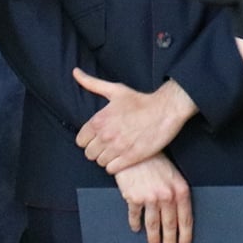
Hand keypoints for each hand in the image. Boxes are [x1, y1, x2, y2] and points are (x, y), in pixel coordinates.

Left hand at [73, 70, 195, 173]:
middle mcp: (106, 135)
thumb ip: (91, 83)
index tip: (99, 138)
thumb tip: (75, 72)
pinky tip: (123, 158)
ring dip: (107, 158)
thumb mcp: (115, 90)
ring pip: (100, 162)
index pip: (80, 141)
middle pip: (89, 154)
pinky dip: (116, 166)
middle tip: (109, 145)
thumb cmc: (141, 100)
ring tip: (117, 152)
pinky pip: (112, 169)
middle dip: (97, 150)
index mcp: (99, 121)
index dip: (89, 140)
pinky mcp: (131, 157)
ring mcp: (118, 147)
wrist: (166, 109)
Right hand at [116, 152, 193, 242]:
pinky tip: (136, 229)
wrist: (136, 151)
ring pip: (153, 224)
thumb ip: (177, 194)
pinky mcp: (133, 197)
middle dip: (170, 241)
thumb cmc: (157, 162)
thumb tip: (179, 216)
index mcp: (181, 191)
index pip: (185, 219)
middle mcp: (167, 196)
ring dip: (153, 238)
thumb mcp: (174, 176)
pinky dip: (136, 224)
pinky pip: (135, 216)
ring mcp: (150, 197)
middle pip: (170, 225)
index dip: (185, 235)